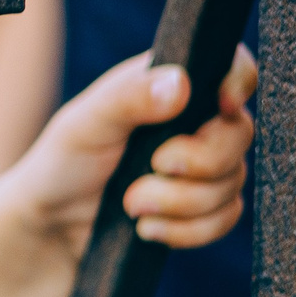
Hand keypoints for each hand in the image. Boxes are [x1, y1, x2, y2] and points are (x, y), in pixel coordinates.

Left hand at [9, 46, 256, 262]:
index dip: (238, 81)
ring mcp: (206, 167)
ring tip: (131, 204)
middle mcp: (196, 121)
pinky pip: (225, 219)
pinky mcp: (206, 209)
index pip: (231, 66)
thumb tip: (180, 83)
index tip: (223, 105)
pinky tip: (146, 227)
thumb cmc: (66, 161)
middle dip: (199, 161)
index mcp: (169, 85)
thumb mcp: (87, 122)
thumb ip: (129, 97)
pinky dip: (184, 230)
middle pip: (240, 134)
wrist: (55, 225)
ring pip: (232, 183)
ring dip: (179, 202)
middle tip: (154, 166)